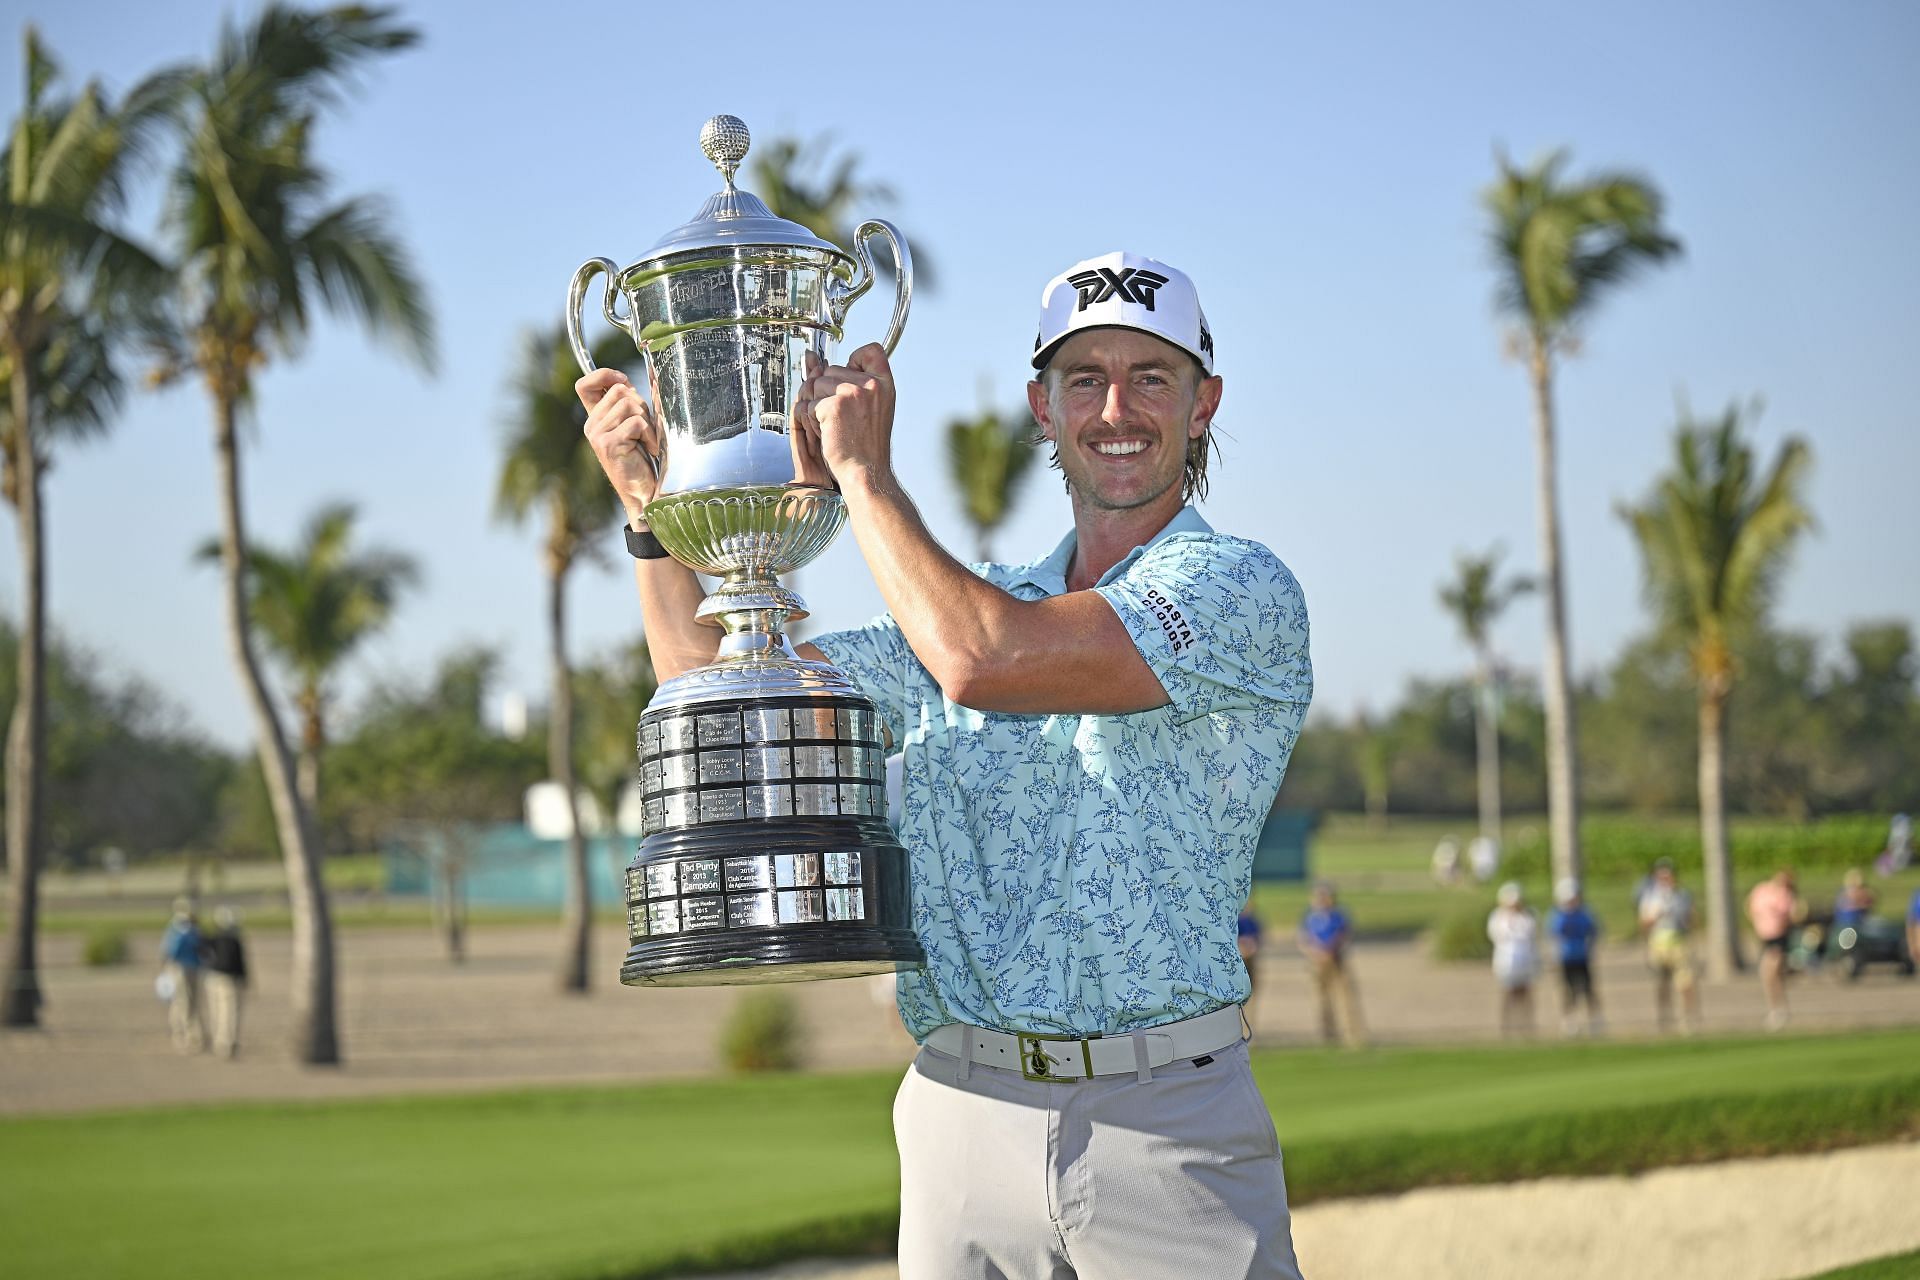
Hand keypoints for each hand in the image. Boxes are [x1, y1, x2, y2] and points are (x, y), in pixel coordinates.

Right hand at [576, 369, 663, 520]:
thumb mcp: (639, 424)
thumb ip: (636, 402)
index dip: (605, 375)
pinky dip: (650, 434)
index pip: (585, 383)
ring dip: (648, 422)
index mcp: (595, 418)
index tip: (624, 382)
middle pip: (619, 390)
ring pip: (629, 405)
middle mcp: (592, 425)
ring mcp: (597, 435)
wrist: (644, 493)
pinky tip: (648, 449)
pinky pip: (636, 422)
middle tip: (644, 428)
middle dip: (640, 404)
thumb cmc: (644, 459)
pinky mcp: (608, 444)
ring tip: (647, 440)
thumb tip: (654, 375)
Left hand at [795, 343, 895, 489]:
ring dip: (816, 407)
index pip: (870, 350)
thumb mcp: (873, 407)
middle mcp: (871, 384)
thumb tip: (814, 359)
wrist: (866, 472)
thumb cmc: (866, 445)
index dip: (854, 361)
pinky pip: (807, 404)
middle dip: (826, 393)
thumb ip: (855, 381)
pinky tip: (827, 433)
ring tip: (833, 426)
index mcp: (884, 383)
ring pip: (815, 385)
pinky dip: (811, 421)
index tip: (851, 380)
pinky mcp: (833, 406)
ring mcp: (851, 393)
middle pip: (831, 370)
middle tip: (841, 418)